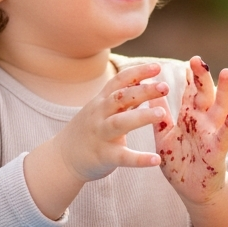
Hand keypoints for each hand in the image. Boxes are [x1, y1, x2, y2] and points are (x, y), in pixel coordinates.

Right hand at [49, 63, 168, 180]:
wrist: (62, 159)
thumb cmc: (90, 130)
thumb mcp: (103, 109)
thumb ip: (124, 97)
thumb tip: (149, 81)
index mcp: (102, 102)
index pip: (119, 81)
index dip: (137, 72)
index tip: (157, 66)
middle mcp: (100, 115)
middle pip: (120, 98)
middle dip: (143, 90)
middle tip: (165, 86)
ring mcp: (101, 135)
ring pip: (120, 122)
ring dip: (141, 117)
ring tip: (162, 114)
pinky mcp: (104, 156)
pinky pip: (123, 157)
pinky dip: (139, 159)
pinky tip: (156, 160)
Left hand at [155, 57, 227, 205]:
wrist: (191, 191)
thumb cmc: (180, 163)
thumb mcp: (164, 137)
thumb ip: (161, 116)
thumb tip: (151, 93)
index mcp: (190, 118)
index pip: (192, 92)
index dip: (192, 77)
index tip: (192, 60)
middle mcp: (203, 123)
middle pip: (205, 95)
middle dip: (203, 78)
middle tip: (200, 60)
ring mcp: (212, 135)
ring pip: (220, 109)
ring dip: (224, 92)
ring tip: (226, 74)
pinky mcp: (216, 152)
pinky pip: (224, 137)